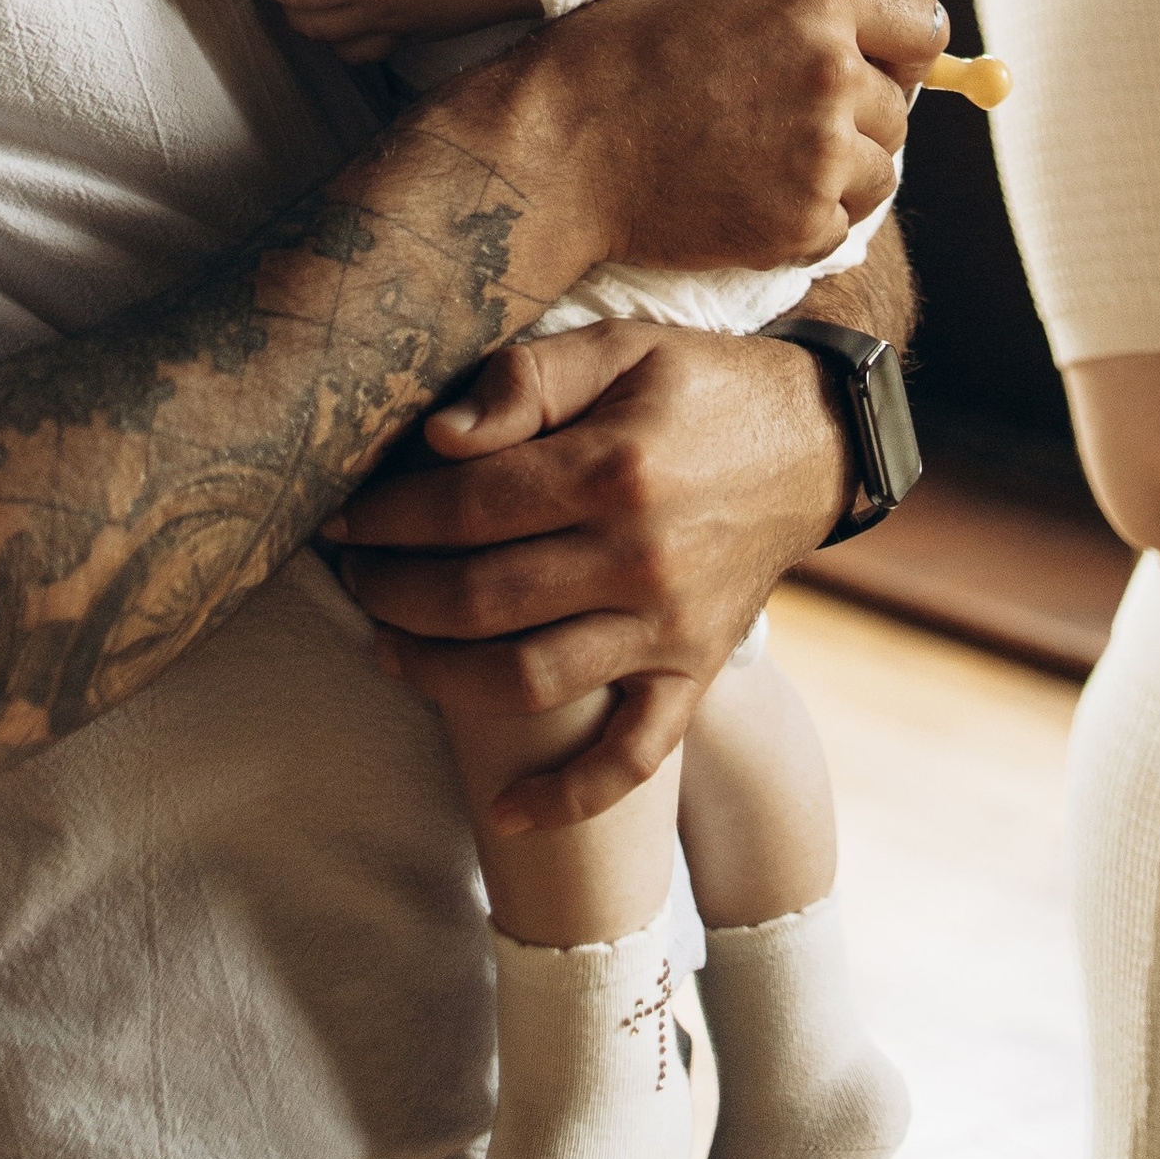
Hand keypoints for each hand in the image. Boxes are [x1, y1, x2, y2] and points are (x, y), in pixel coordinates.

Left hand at [326, 318, 850, 829]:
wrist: (816, 442)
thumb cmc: (699, 386)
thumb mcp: (620, 347)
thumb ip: (528, 381)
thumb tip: (439, 439)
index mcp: (612, 470)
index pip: (465, 509)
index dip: (388, 519)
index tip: (343, 520)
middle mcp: (638, 560)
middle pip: (480, 600)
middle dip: (394, 595)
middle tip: (354, 579)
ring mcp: (669, 628)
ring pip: (528, 682)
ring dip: (439, 677)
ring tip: (388, 649)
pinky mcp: (695, 672)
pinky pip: (632, 759)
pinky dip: (569, 798)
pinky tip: (505, 811)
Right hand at [478, 0, 946, 279]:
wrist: (560, 146)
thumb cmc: (623, 58)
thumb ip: (807, 17)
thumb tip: (885, 55)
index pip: (926, 29)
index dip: (899, 53)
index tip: (869, 69)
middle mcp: (833, 72)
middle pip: (899, 109)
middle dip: (857, 119)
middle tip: (781, 124)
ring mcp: (822, 152)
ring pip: (879, 174)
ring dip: (837, 175)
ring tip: (760, 163)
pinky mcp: (802, 221)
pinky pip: (839, 228)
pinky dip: (803, 224)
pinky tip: (744, 200)